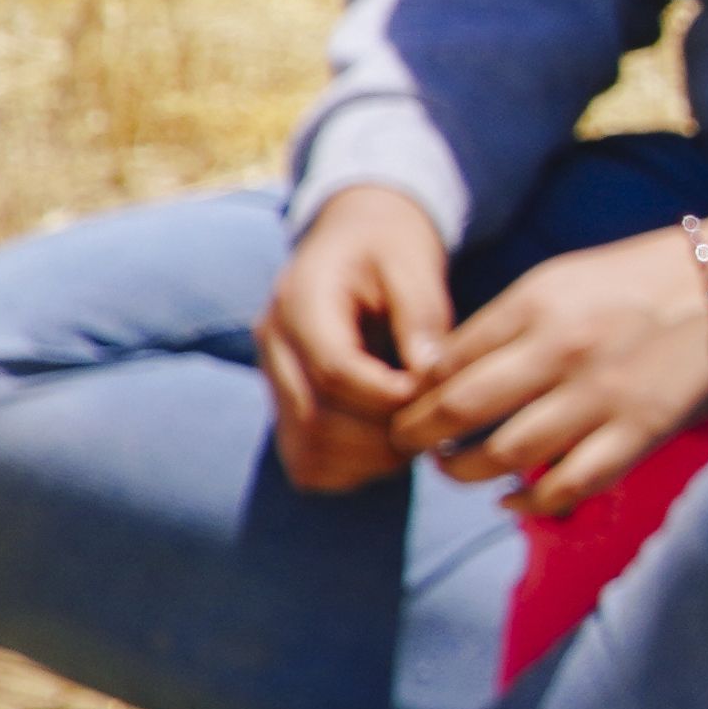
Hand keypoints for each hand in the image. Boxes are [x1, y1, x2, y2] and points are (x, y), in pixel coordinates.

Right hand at [258, 191, 459, 489]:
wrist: (350, 239)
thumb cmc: (389, 248)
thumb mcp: (413, 263)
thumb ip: (421, 315)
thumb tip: (428, 373)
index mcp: (300, 303)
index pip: (335, 371)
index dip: (390, 396)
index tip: (433, 395)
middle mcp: (274, 346)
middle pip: (317, 420)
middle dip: (384, 437)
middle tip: (433, 426)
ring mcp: (273, 380)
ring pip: (308, 451)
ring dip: (370, 460)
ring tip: (415, 436)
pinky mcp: (285, 405)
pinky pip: (306, 461)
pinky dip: (350, 469)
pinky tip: (388, 446)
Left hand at [403, 222, 707, 521]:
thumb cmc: (634, 283)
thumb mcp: (557, 281)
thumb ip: (500, 325)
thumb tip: (437, 377)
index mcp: (537, 305)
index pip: (444, 362)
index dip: (411, 393)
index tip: (405, 407)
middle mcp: (564, 350)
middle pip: (460, 410)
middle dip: (419, 436)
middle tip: (411, 444)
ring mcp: (604, 395)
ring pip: (505, 455)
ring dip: (464, 472)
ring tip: (456, 469)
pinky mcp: (642, 431)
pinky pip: (570, 485)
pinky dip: (529, 502)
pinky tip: (512, 500)